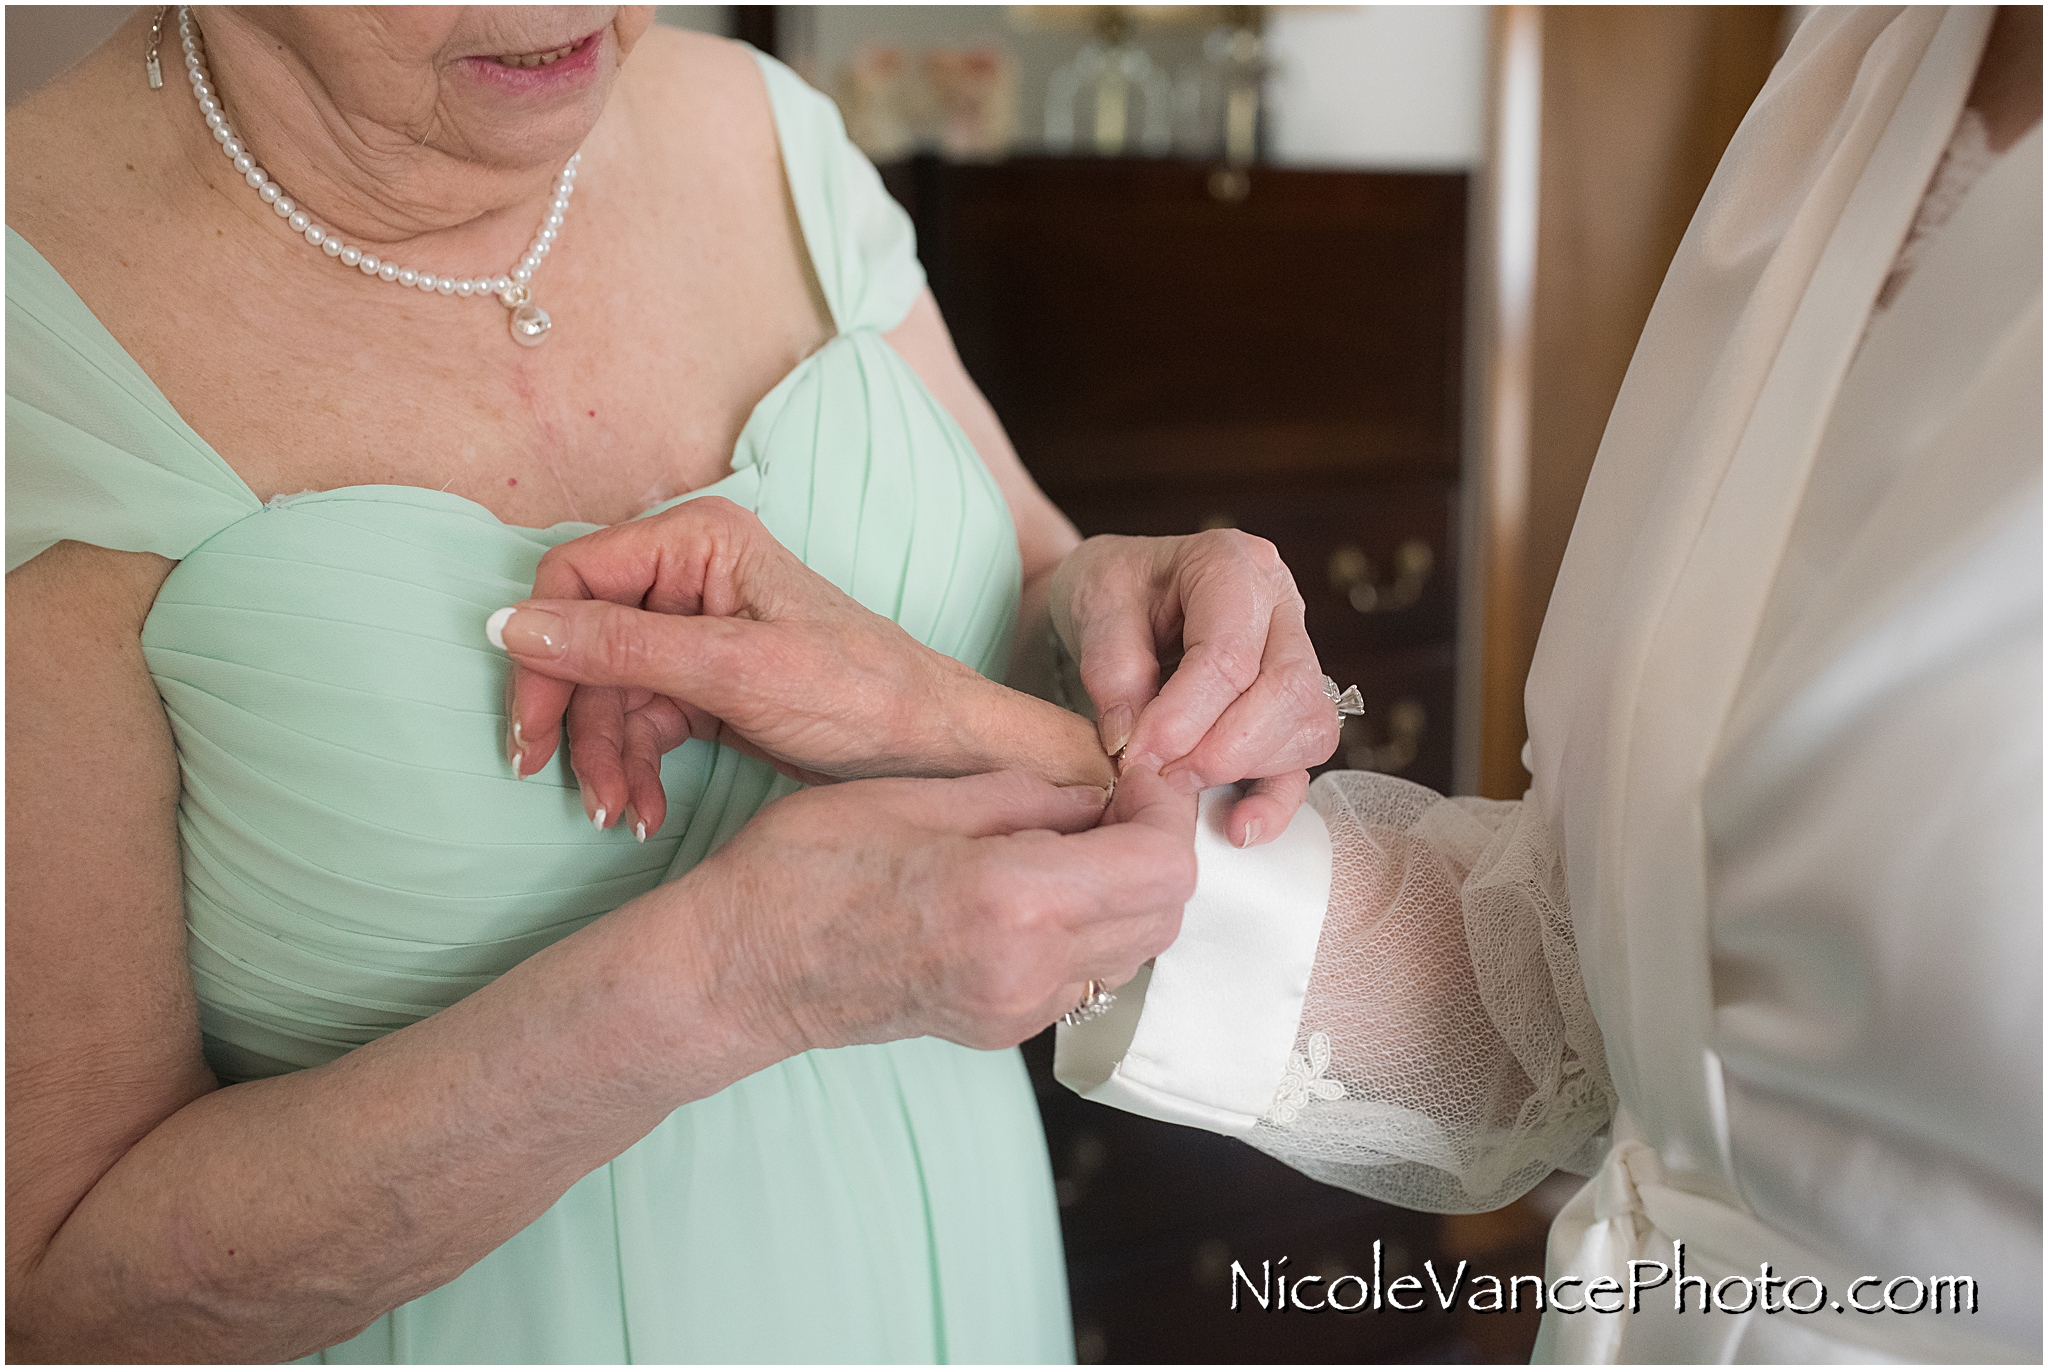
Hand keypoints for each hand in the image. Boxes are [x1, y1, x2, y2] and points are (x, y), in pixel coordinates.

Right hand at [494, 498, 1111, 834]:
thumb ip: (624, 647)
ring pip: (606, 692)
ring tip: (619, 816)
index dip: (543, 652)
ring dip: (603, 759)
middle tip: (564, 787)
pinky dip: (634, 769)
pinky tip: (644, 812)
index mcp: (701, 541)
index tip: (534, 728)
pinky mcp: (709, 685)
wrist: (939, 758)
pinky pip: (640, 722)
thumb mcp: (738, 673)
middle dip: (575, 721)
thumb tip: (512, 625)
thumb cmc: (866, 700)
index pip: (574, 578)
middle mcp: (692, 575)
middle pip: (582, 641)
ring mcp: (698, 631)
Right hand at [675, 766, 1198, 1053]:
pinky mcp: (1000, 1030)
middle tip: (1112, 798)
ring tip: (1071, 839)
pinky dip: (1087, 927)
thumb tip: (1101, 792)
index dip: (1168, 810)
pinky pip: (1083, 975)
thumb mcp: (912, 795)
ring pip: (1133, 950)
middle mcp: (1030, 969)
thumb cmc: (800, 870)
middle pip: (1164, 914)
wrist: (737, 973)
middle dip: (1154, 846)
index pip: (1160, 865)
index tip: (1141, 772)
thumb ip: (1026, 796)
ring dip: (1127, 890)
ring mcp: (1016, 1010)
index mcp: (1013, 900)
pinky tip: (1034, 888)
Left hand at [1047, 531, 1338, 847]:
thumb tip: (1132, 741)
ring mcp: (1297, 656)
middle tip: (1157, 776)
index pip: (1229, 656)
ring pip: (1308, 728)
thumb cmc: (1109, 590)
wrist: (1117, 596)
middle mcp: (1281, 607)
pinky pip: (1305, 760)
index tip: (1133, 755)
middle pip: (1287, 693)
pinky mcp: (1291, 707)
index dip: (1182, 718)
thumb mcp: (1092, 603)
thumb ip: (1111, 666)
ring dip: (1242, 770)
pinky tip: (1236, 827)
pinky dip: (1274, 799)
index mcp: (1232, 565)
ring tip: (1176, 783)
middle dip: (1219, 751)